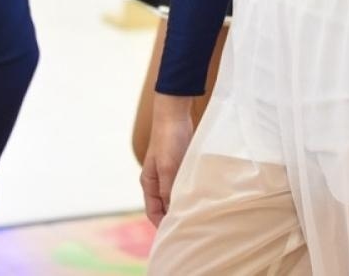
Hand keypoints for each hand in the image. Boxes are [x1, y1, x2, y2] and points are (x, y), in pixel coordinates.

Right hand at [140, 94, 194, 225]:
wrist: (174, 114)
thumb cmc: (168, 140)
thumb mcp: (168, 167)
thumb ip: (168, 190)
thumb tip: (172, 211)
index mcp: (148, 182)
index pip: (153, 211)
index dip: (162, 224)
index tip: (175, 235)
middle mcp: (156, 181)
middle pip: (163, 206)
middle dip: (173, 217)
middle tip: (190, 228)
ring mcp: (168, 173)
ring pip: (174, 196)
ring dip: (183, 204)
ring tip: (197, 215)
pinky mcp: (179, 165)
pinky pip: (182, 185)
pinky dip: (189, 192)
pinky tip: (200, 197)